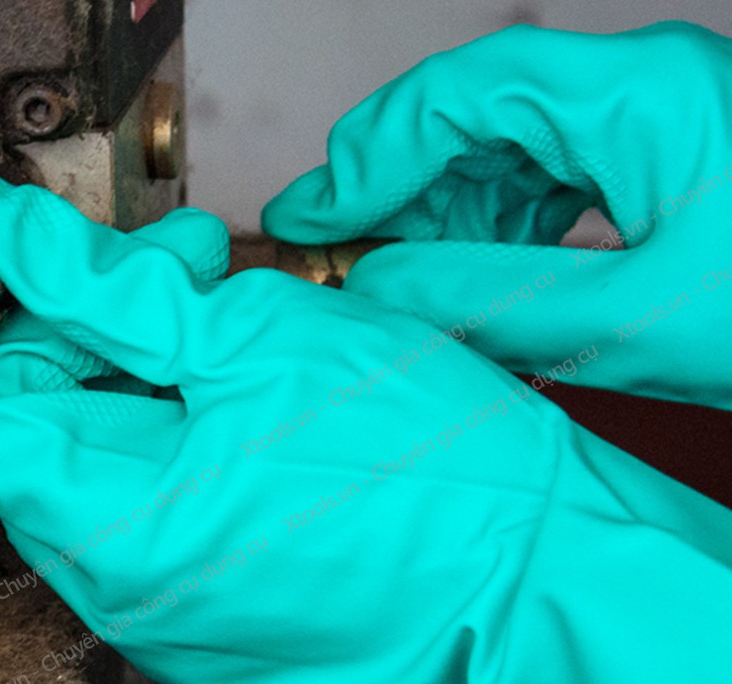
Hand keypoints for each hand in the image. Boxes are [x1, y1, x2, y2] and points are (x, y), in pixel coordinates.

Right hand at [262, 21, 731, 410]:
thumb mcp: (632, 323)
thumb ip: (489, 302)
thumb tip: (380, 288)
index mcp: (631, 95)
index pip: (459, 94)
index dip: (365, 157)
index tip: (305, 222)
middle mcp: (632, 87)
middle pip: (472, 113)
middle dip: (395, 189)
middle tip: (334, 259)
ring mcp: (644, 118)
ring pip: (503, 149)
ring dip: (444, 218)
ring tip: (409, 286)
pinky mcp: (653, 156)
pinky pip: (545, 179)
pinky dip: (496, 231)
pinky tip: (482, 280)